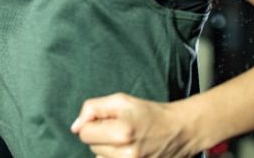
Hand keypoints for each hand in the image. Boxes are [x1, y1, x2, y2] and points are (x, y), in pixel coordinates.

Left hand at [70, 93, 198, 157]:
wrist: (178, 130)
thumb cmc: (148, 113)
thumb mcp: (120, 100)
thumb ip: (92, 108)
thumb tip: (75, 127)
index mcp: (121, 132)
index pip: (84, 133)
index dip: (92, 123)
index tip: (107, 120)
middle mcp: (126, 154)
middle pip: (91, 147)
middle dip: (101, 136)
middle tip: (120, 128)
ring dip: (107, 149)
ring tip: (125, 139)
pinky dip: (115, 157)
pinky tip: (128, 149)